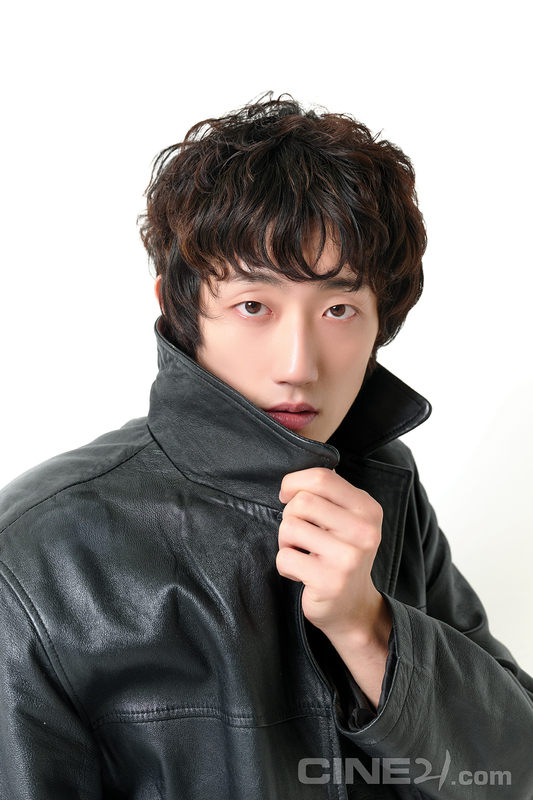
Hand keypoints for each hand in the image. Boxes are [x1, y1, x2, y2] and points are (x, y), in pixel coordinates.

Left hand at [276, 467, 391, 706]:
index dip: (294, 483)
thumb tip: (290, 486)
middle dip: (290, 516)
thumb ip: (326, 496)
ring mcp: (348, 557)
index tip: (288, 496)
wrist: (353, 607)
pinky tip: (302, 573)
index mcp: (368, 509)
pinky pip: (285, 558)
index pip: (321, 478)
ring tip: (302, 554)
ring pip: (290, 527)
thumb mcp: (345, 519)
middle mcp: (363, 531)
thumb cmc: (341, 555)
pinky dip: (285, 566)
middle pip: (302, 502)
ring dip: (286, 542)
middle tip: (300, 536)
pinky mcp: (330, 581)